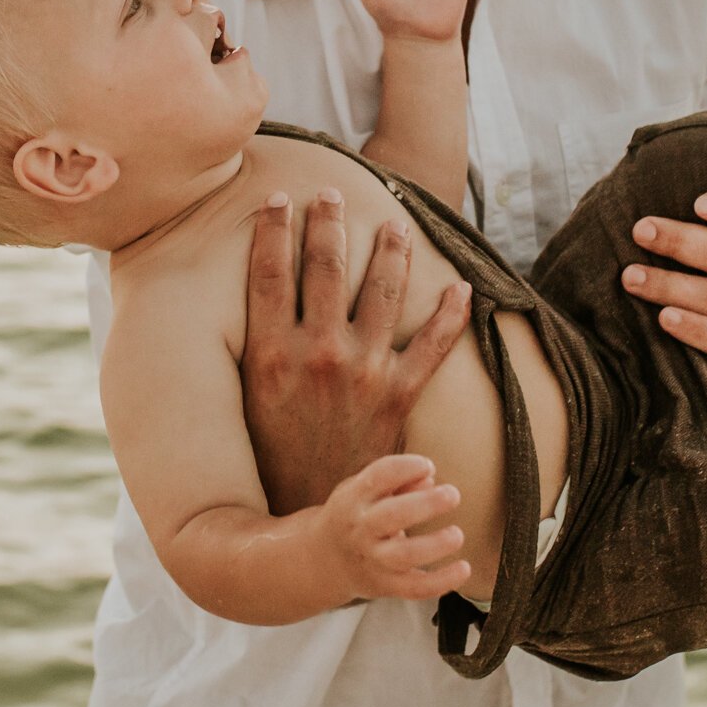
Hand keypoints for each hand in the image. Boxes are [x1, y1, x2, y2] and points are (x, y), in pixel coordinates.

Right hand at [241, 188, 471, 515]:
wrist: (313, 511)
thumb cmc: (272, 453)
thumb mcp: (246, 396)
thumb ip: (254, 345)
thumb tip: (251, 297)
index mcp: (271, 353)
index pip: (269, 273)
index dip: (274, 230)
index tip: (279, 199)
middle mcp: (317, 355)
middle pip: (325, 269)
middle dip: (329, 224)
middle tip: (332, 194)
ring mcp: (362, 372)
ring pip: (381, 292)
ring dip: (390, 250)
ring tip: (394, 224)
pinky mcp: (398, 395)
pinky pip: (432, 346)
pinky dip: (449, 315)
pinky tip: (459, 288)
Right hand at [316, 453, 470, 601]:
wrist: (324, 561)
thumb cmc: (355, 516)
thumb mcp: (363, 491)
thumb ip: (396, 482)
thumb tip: (429, 478)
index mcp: (354, 499)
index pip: (378, 477)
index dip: (406, 467)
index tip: (428, 466)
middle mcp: (361, 529)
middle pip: (392, 516)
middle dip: (426, 504)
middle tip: (453, 494)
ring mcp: (372, 560)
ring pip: (403, 556)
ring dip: (435, 545)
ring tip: (457, 534)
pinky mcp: (384, 585)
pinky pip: (414, 588)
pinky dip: (442, 581)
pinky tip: (464, 568)